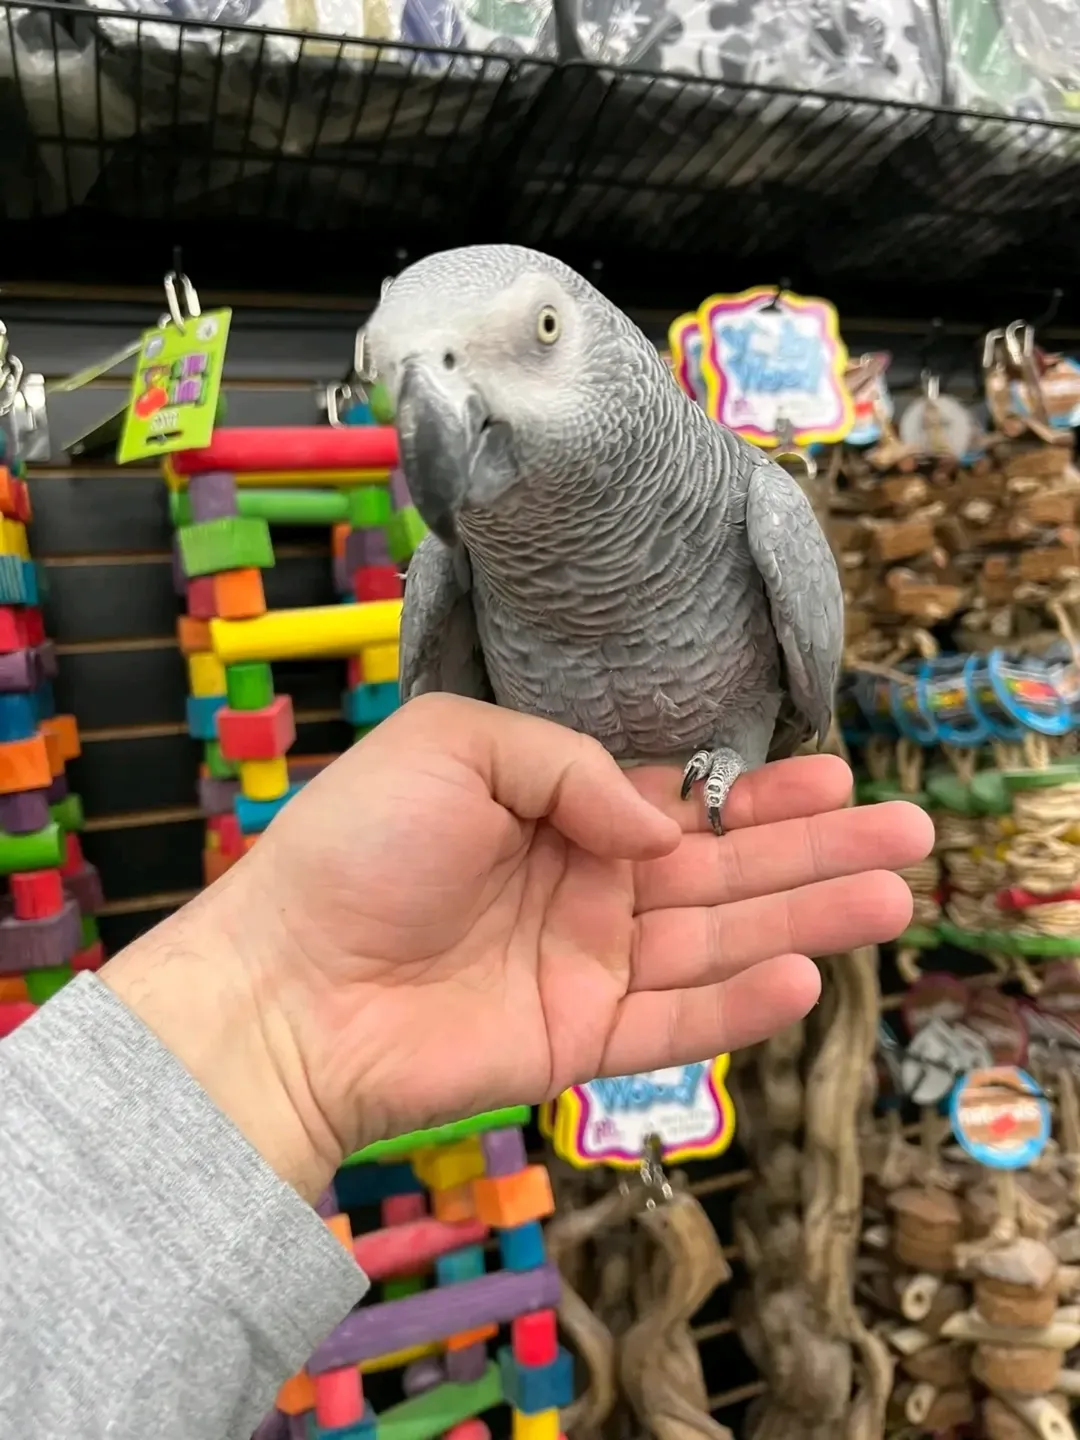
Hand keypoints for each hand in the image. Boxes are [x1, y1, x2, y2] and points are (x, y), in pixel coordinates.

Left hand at [106, 695, 932, 1197]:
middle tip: (904, 835)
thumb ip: (568, 764)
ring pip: (718, 940)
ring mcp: (587, 965)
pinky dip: (739, 1005)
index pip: (681, 801)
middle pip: (723, 868)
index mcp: (556, 811)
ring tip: (890, 899)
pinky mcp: (579, 1039)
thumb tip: (660, 819)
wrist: (284, 983)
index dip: (760, 794)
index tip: (836, 779)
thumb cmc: (355, 848)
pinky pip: (676, 1022)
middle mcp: (585, 885)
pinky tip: (805, 978)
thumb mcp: (452, 745)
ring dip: (805, 921)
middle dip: (814, 852)